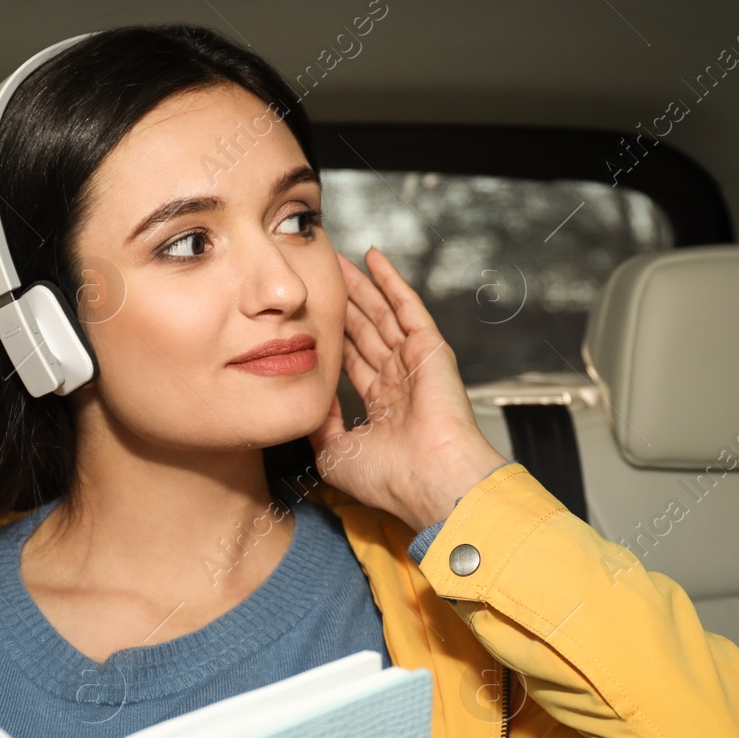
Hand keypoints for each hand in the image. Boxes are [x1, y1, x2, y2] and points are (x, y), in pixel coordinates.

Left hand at [309, 247, 507, 532]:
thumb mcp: (336, 454)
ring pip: (382, 315)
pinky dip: (391, 281)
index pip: (354, 363)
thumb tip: (309, 397)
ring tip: (339, 261)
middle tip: (322, 278)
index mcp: (383, 408)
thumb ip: (321, 423)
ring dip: (362, 287)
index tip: (311, 319)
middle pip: (366, 333)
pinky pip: (407, 307)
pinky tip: (373, 258)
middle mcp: (400, 383)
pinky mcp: (429, 349)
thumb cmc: (390, 478)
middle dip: (345, 305)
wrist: (429, 479)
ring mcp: (415, 363)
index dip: (334, 339)